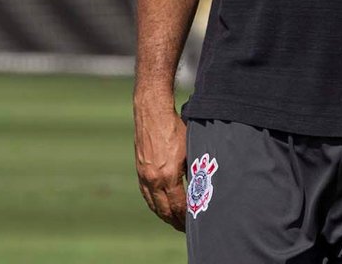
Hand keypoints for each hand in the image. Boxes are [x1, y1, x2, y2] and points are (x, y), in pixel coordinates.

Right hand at [134, 102, 187, 231]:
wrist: (152, 113)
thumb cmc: (175, 128)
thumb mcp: (191, 149)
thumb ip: (194, 170)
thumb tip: (202, 186)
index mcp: (168, 175)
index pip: (179, 206)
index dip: (187, 217)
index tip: (194, 222)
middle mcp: (153, 179)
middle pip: (164, 210)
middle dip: (175, 221)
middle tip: (185, 228)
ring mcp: (144, 176)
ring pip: (153, 204)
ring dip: (164, 215)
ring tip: (174, 220)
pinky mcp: (139, 171)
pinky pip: (146, 195)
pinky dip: (154, 204)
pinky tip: (160, 206)